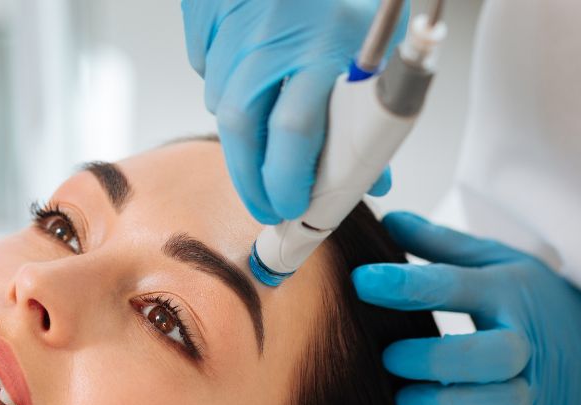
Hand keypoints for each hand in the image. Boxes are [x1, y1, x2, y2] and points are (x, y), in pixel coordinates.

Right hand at [181, 0, 399, 222]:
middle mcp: (271, 41)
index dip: (288, 182)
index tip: (293, 208)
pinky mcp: (205, 16)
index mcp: (323, 48)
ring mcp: (233, 29)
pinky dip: (225, 83)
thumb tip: (373, 176)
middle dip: (252, 179)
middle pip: (242, 131)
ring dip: (242, 134)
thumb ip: (371, 109)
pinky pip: (207, 67)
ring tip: (263, 148)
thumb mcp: (376, 42)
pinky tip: (248, 77)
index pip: (295, 135)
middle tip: (267, 205)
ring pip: (221, 103)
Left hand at [351, 211, 580, 404]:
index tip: (362, 280)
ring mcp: (535, 391)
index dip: (406, 284)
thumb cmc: (535, 302)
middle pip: (491, 356)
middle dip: (435, 359)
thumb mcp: (496, 262)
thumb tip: (387, 216)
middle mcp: (526, 343)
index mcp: (509, 293)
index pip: (456, 285)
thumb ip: (439, 245)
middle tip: (390, 356)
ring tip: (404, 397)